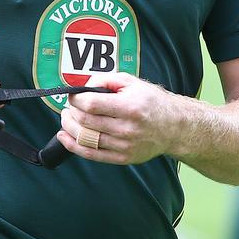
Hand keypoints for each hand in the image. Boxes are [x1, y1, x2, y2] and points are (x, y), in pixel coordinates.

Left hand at [57, 72, 179, 164]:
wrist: (174, 127)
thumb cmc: (152, 102)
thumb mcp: (131, 82)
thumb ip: (105, 80)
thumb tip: (83, 86)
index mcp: (129, 107)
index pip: (91, 104)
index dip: (75, 99)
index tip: (72, 95)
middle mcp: (127, 129)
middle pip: (85, 122)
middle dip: (70, 112)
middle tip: (69, 106)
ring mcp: (124, 146)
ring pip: (85, 139)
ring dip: (69, 127)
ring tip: (66, 118)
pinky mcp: (123, 158)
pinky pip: (92, 154)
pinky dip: (73, 146)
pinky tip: (64, 136)